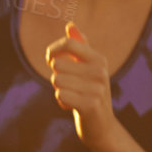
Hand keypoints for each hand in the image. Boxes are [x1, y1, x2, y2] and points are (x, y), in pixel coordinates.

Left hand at [46, 23, 116, 149]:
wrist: (102, 126)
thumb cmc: (90, 93)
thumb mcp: (87, 68)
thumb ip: (79, 47)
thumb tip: (70, 25)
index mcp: (99, 59)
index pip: (69, 43)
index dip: (53, 50)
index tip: (50, 59)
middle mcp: (101, 71)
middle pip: (57, 64)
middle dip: (57, 77)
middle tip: (70, 87)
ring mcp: (97, 88)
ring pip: (56, 80)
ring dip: (59, 90)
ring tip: (73, 96)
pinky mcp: (90, 105)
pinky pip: (60, 95)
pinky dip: (61, 101)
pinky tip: (73, 106)